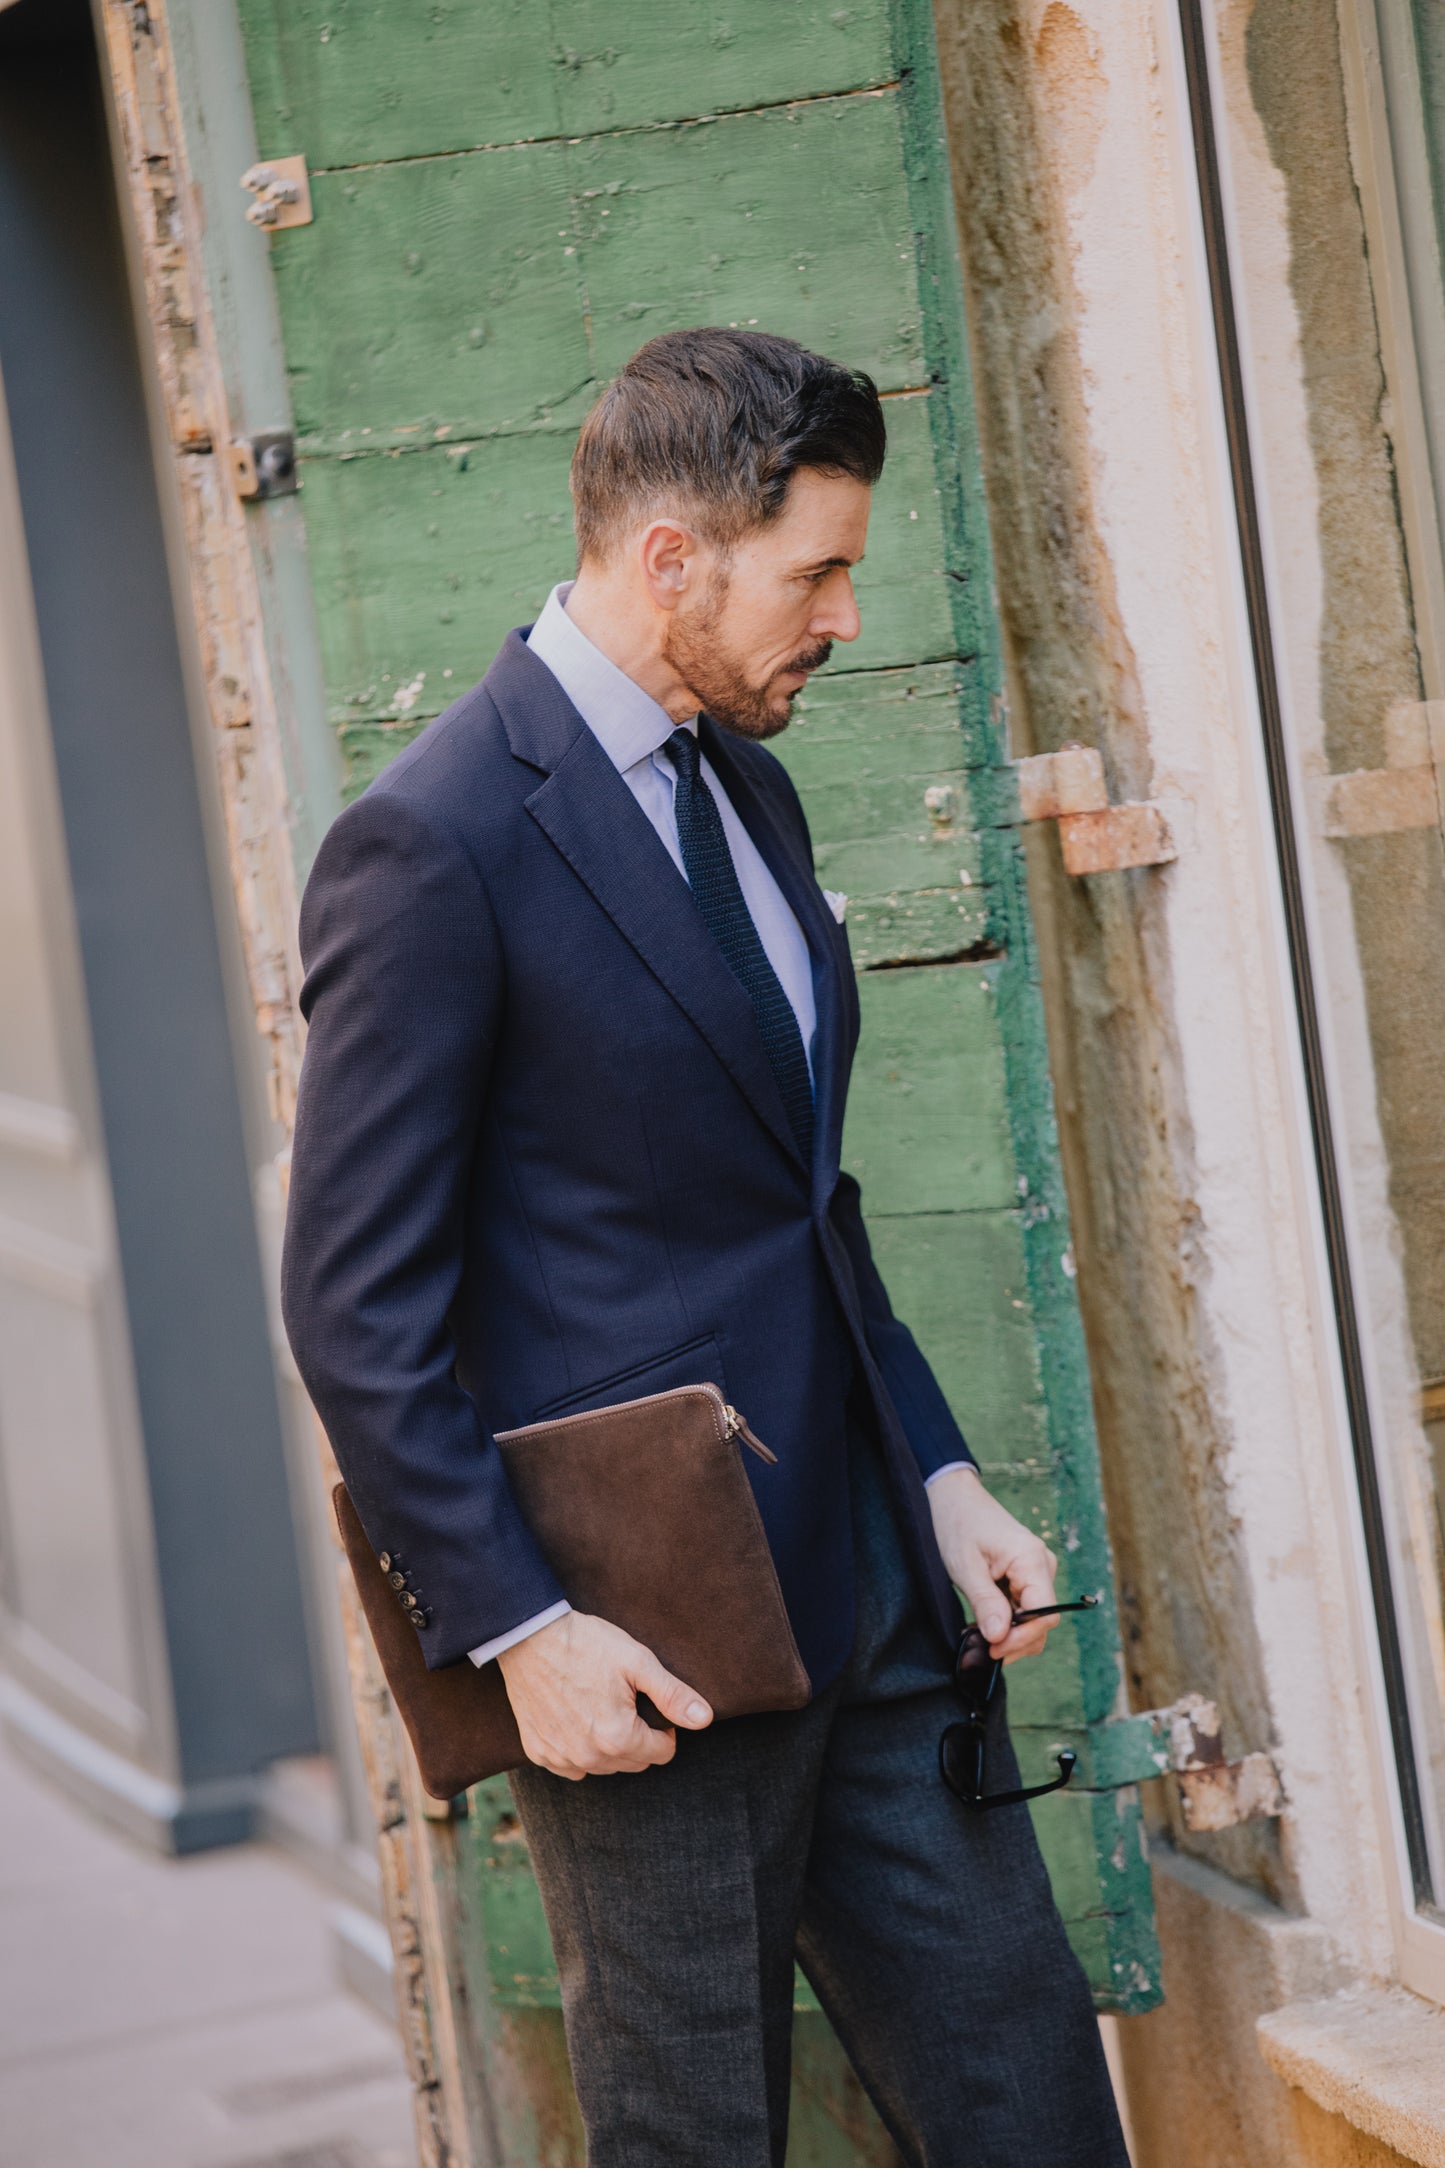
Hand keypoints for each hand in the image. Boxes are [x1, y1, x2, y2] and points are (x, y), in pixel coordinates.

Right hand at [497, 1610, 712, 1779]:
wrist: (530, 1636)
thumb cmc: (587, 1644)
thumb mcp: (637, 1662)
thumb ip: (673, 1695)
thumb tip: (705, 1719)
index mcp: (618, 1738)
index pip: (662, 1753)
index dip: (664, 1728)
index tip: (649, 1703)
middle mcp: (588, 1758)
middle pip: (634, 1763)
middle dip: (639, 1738)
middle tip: (626, 1701)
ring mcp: (560, 1758)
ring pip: (604, 1766)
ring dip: (610, 1746)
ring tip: (601, 1706)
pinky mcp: (538, 1752)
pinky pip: (571, 1766)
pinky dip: (579, 1749)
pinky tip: (576, 1718)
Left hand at [927, 1467, 1059, 1663]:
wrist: (956, 1498)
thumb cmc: (959, 1525)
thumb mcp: (965, 1566)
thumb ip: (985, 1602)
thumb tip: (999, 1638)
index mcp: (1031, 1560)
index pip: (1045, 1614)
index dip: (1022, 1638)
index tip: (993, 1649)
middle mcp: (1042, 1566)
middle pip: (1041, 1621)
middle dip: (1014, 1640)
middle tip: (980, 1648)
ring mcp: (1036, 1571)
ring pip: (1033, 1618)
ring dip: (1008, 1634)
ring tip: (976, 1636)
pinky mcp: (1025, 1576)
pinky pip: (1023, 1607)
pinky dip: (1005, 1621)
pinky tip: (982, 1624)